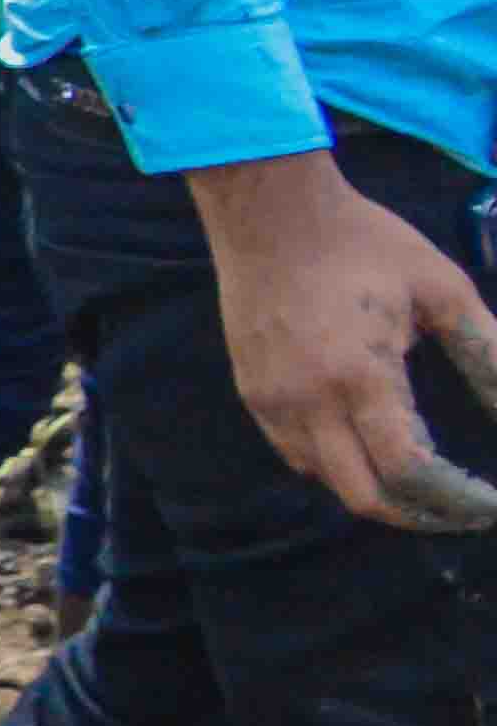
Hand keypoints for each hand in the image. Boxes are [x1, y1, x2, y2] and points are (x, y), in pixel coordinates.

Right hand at [185, 152, 496, 529]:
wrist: (268, 212)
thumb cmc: (364, 242)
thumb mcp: (443, 290)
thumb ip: (488, 352)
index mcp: (362, 375)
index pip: (409, 469)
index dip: (454, 498)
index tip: (487, 503)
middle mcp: (310, 402)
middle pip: (362, 494)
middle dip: (417, 513)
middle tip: (458, 508)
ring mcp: (273, 401)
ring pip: (325, 479)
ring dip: (374, 489)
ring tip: (418, 481)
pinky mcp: (252, 392)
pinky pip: (294, 453)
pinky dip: (335, 464)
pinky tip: (364, 445)